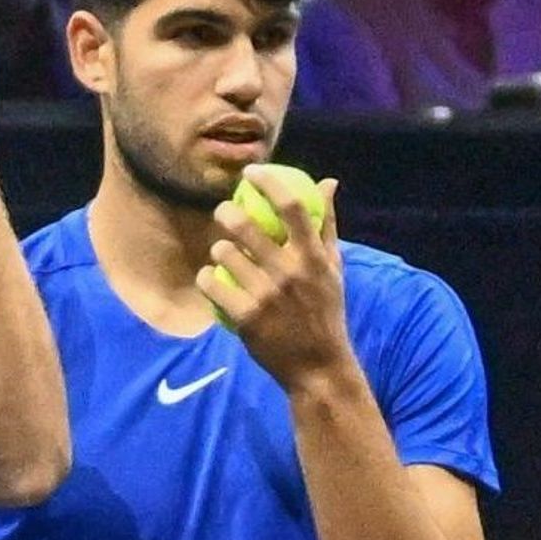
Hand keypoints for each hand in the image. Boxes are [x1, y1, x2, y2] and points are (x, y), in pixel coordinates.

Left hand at [195, 171, 351, 393]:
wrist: (318, 368)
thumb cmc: (326, 314)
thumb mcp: (333, 269)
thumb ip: (327, 225)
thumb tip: (328, 183)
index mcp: (313, 257)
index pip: (291, 205)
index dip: (268, 181)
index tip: (251, 172)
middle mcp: (289, 272)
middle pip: (246, 225)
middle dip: (226, 213)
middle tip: (223, 213)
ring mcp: (266, 295)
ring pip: (224, 253)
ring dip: (218, 249)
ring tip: (224, 255)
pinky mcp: (246, 318)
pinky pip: (212, 285)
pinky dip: (207, 279)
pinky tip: (211, 280)